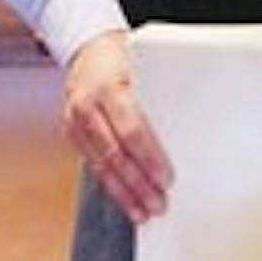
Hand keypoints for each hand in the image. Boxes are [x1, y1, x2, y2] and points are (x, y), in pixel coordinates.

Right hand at [63, 30, 173, 223]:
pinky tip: (125, 199)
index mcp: (109, 88)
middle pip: (115, 155)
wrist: (86, 48)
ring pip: (101, 166)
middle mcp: (87, 107)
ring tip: (144, 212)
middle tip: (159, 204)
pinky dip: (111, 185)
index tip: (167, 177)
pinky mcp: (72, 134)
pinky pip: (93, 165)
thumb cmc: (121, 56)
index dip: (150, 157)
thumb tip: (189, 129)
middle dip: (138, 185)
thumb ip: (157, 97)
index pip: (131, 130)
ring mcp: (76, 123)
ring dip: (124, 194)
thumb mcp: (142, 68)